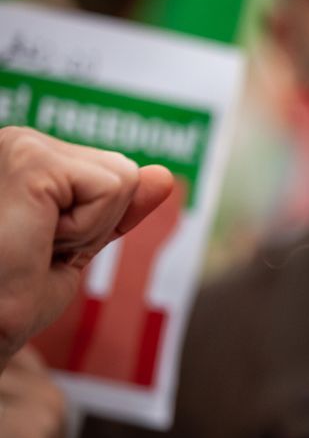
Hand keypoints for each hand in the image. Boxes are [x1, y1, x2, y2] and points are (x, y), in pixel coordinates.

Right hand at [0, 127, 172, 368]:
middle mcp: (16, 140)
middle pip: (122, 171)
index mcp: (23, 155)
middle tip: (37, 251)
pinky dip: (85, 230)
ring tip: (32, 246)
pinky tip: (34, 240)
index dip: (93, 224)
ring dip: (88, 231)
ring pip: (123, 177)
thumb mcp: (75, 246)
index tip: (41, 248)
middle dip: (95, 225)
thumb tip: (164, 176)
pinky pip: (111, 189)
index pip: (109, 173)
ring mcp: (19, 144)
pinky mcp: (29, 159)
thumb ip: (115, 210)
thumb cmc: (11, 297)